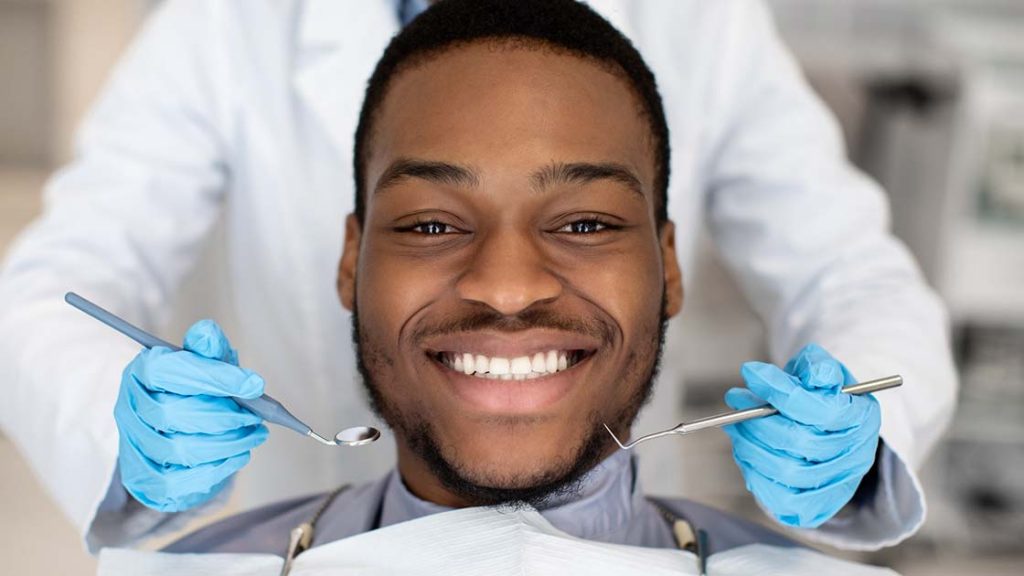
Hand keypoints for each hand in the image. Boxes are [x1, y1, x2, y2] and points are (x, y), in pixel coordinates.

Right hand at [114, 319, 267, 511]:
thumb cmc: (196, 392)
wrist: (179, 432)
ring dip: (226, 444)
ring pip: (178, 450)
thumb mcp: (206, 364)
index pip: (167, 370)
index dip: (213, 377)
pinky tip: (238, 455)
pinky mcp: (143, 478)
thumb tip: (207, 333)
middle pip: (172, 414)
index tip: (254, 384)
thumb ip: (208, 349)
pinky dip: (216, 469)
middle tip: (256, 416)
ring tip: (254, 434)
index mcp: (141, 372)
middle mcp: (129, 408)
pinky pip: (178, 481)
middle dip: (223, 417)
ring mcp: (133, 446)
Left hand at [723, 343, 880, 527]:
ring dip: (749, 444)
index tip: (751, 372)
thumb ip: (818, 367)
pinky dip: (754, 473)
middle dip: (757, 418)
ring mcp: (837, 484)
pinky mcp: (816, 506)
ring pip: (786, 470)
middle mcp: (856, 456)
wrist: (827, 430)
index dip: (781, 390)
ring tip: (735, 424)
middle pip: (800, 442)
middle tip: (735, 398)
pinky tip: (744, 450)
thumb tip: (816, 374)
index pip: (822, 409)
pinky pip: (780, 498)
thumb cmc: (820, 396)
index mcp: (862, 418)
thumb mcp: (823, 371)